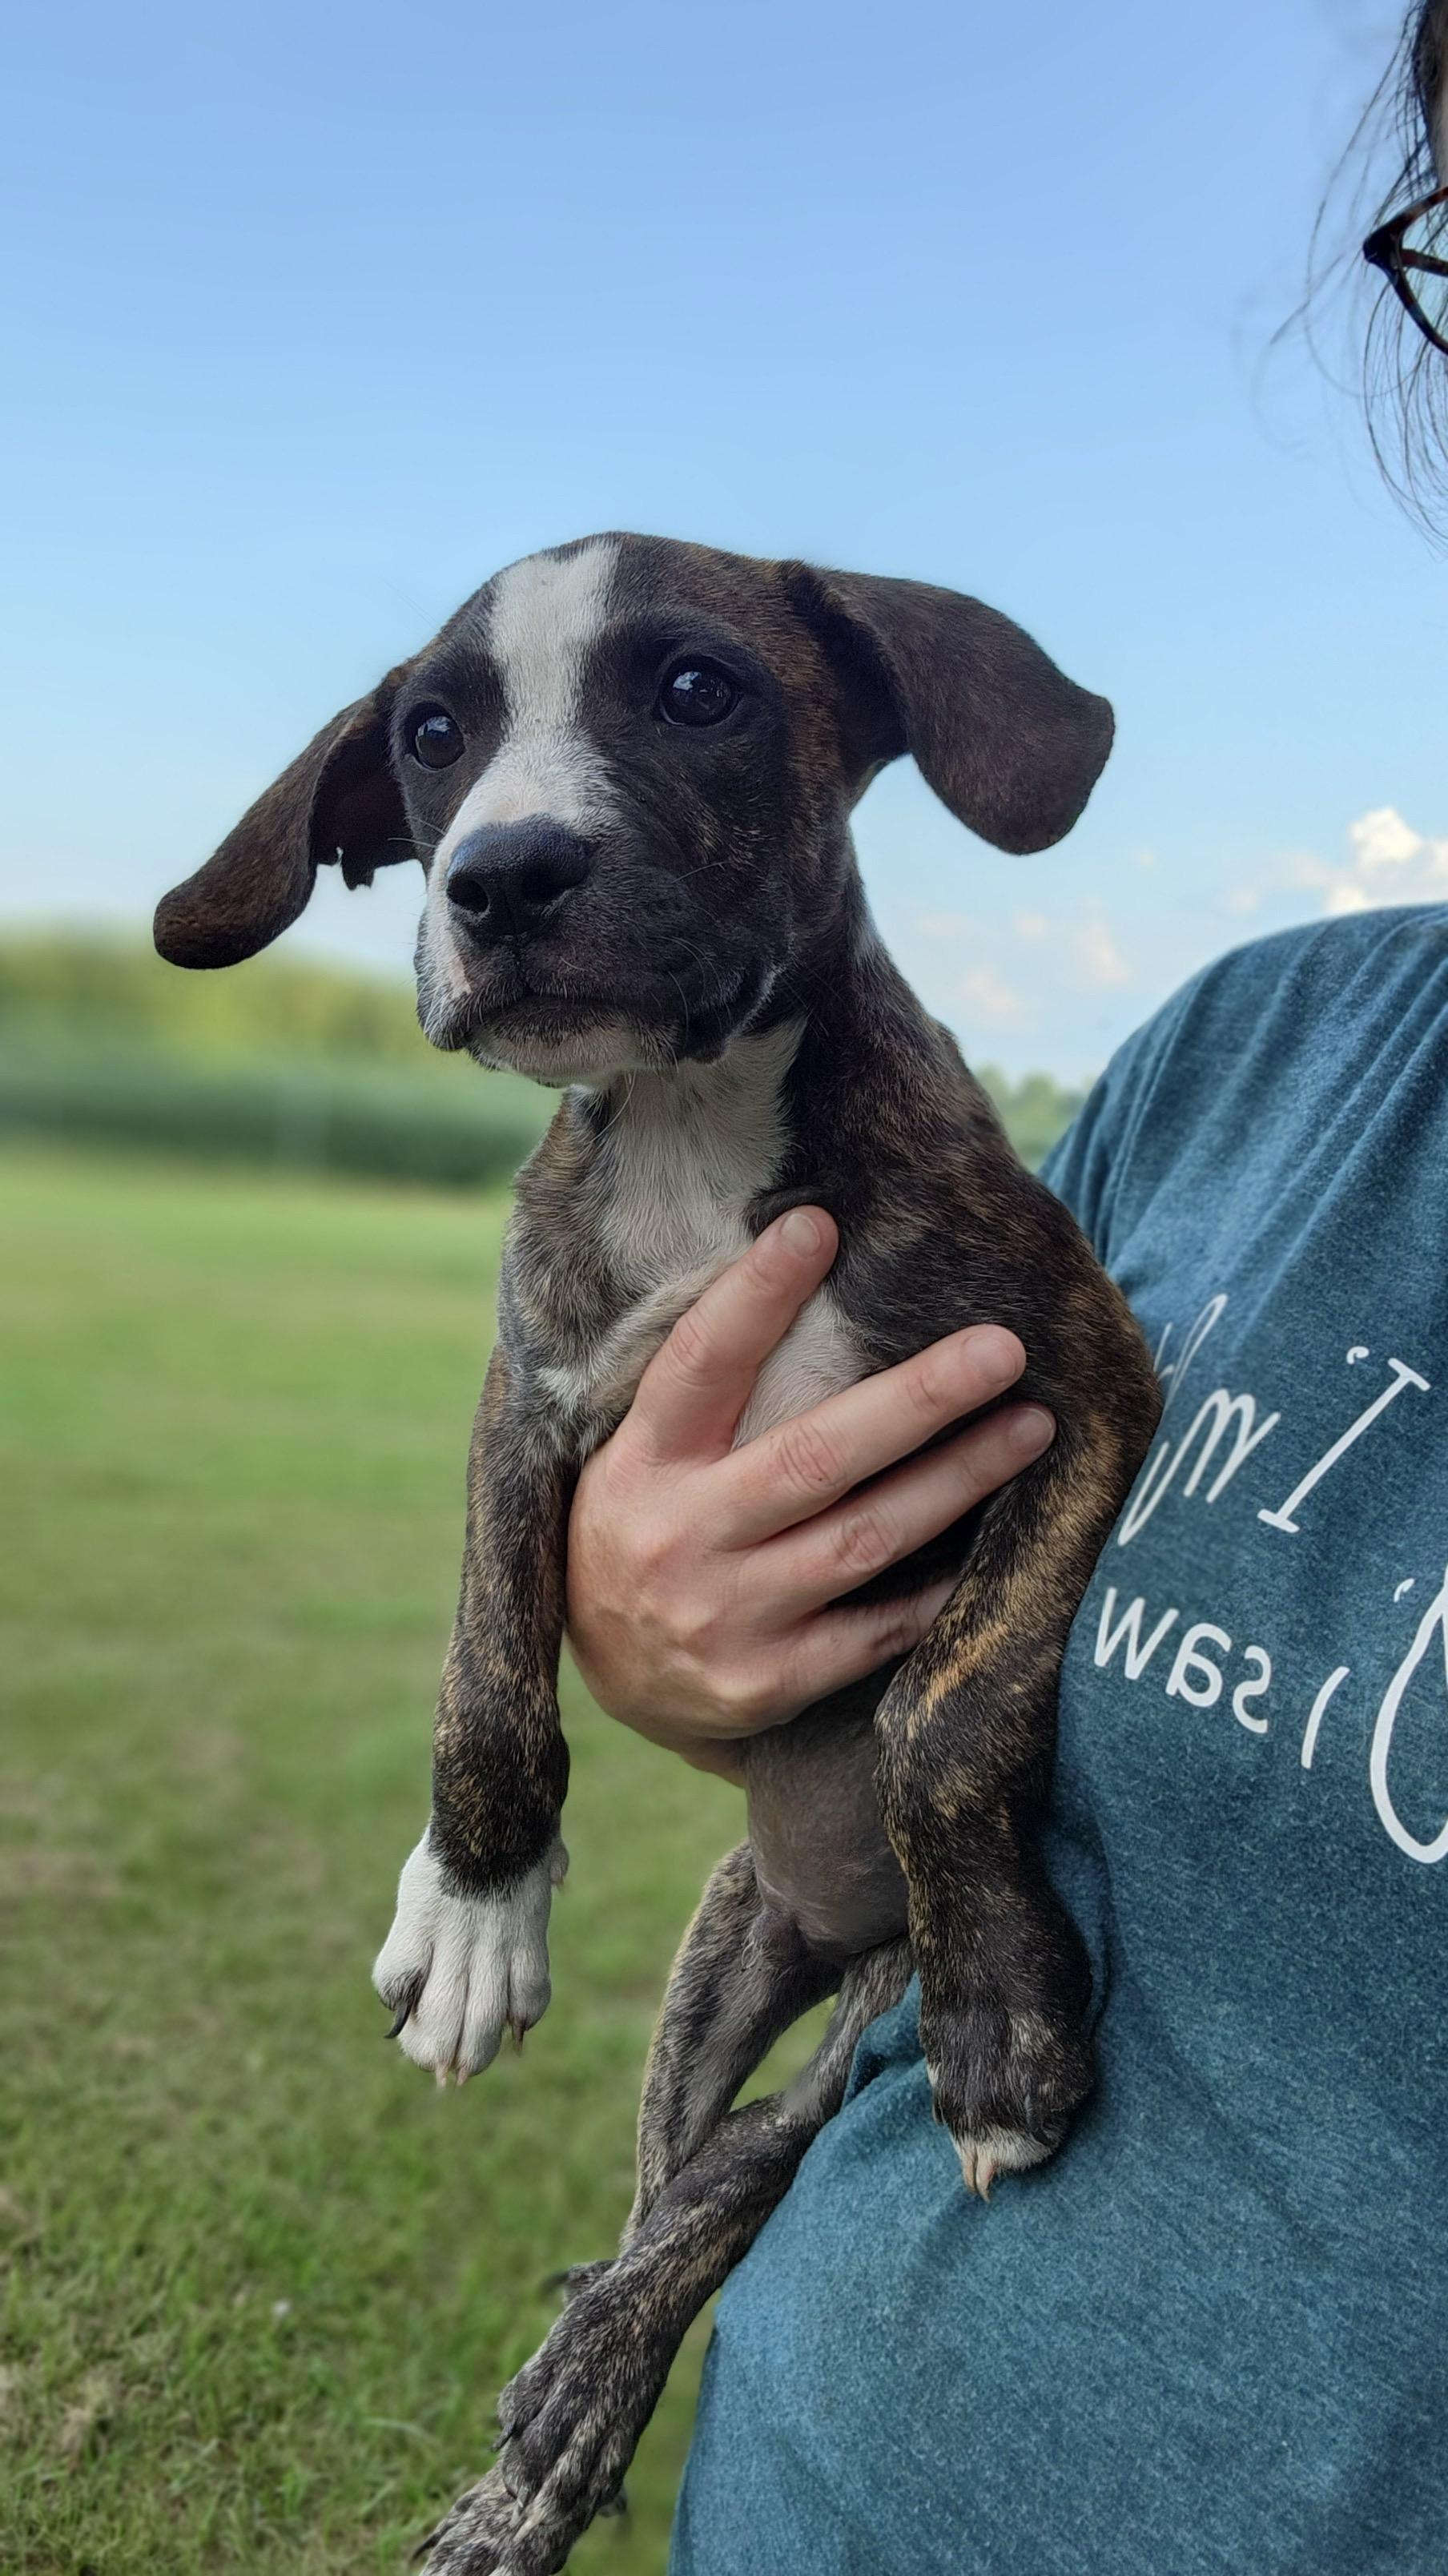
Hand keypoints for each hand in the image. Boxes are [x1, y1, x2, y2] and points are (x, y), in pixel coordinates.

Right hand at [565, 1208, 1054, 1780]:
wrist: (614, 1678)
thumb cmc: (647, 1528)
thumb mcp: (641, 1454)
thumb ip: (707, 1391)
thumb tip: (807, 1267)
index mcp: (644, 1461)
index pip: (700, 1364)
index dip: (754, 1295)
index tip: (818, 1226)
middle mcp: (680, 1535)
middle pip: (814, 1457)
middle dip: (918, 1400)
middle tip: (1002, 1349)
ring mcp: (723, 1615)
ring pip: (863, 1539)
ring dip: (956, 1480)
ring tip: (1031, 1429)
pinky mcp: (766, 1681)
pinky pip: (875, 1631)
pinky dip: (939, 1588)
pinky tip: (1001, 1543)